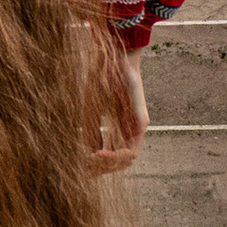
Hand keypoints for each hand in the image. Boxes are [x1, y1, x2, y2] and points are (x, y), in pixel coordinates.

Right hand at [88, 39, 148, 175]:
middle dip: (103, 167)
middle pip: (121, 163)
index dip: (97, 164)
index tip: (84, 160)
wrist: (113, 59)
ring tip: (97, 157)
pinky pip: (134, 149)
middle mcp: (130, 130)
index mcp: (118, 128)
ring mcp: (137, 127)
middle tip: (90, 161)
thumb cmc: (101, 80)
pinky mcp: (141, 122)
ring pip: (128, 160)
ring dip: (111, 163)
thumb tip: (91, 155)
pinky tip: (106, 153)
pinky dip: (119, 155)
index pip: (112, 156)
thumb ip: (92, 132)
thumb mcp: (91, 110)